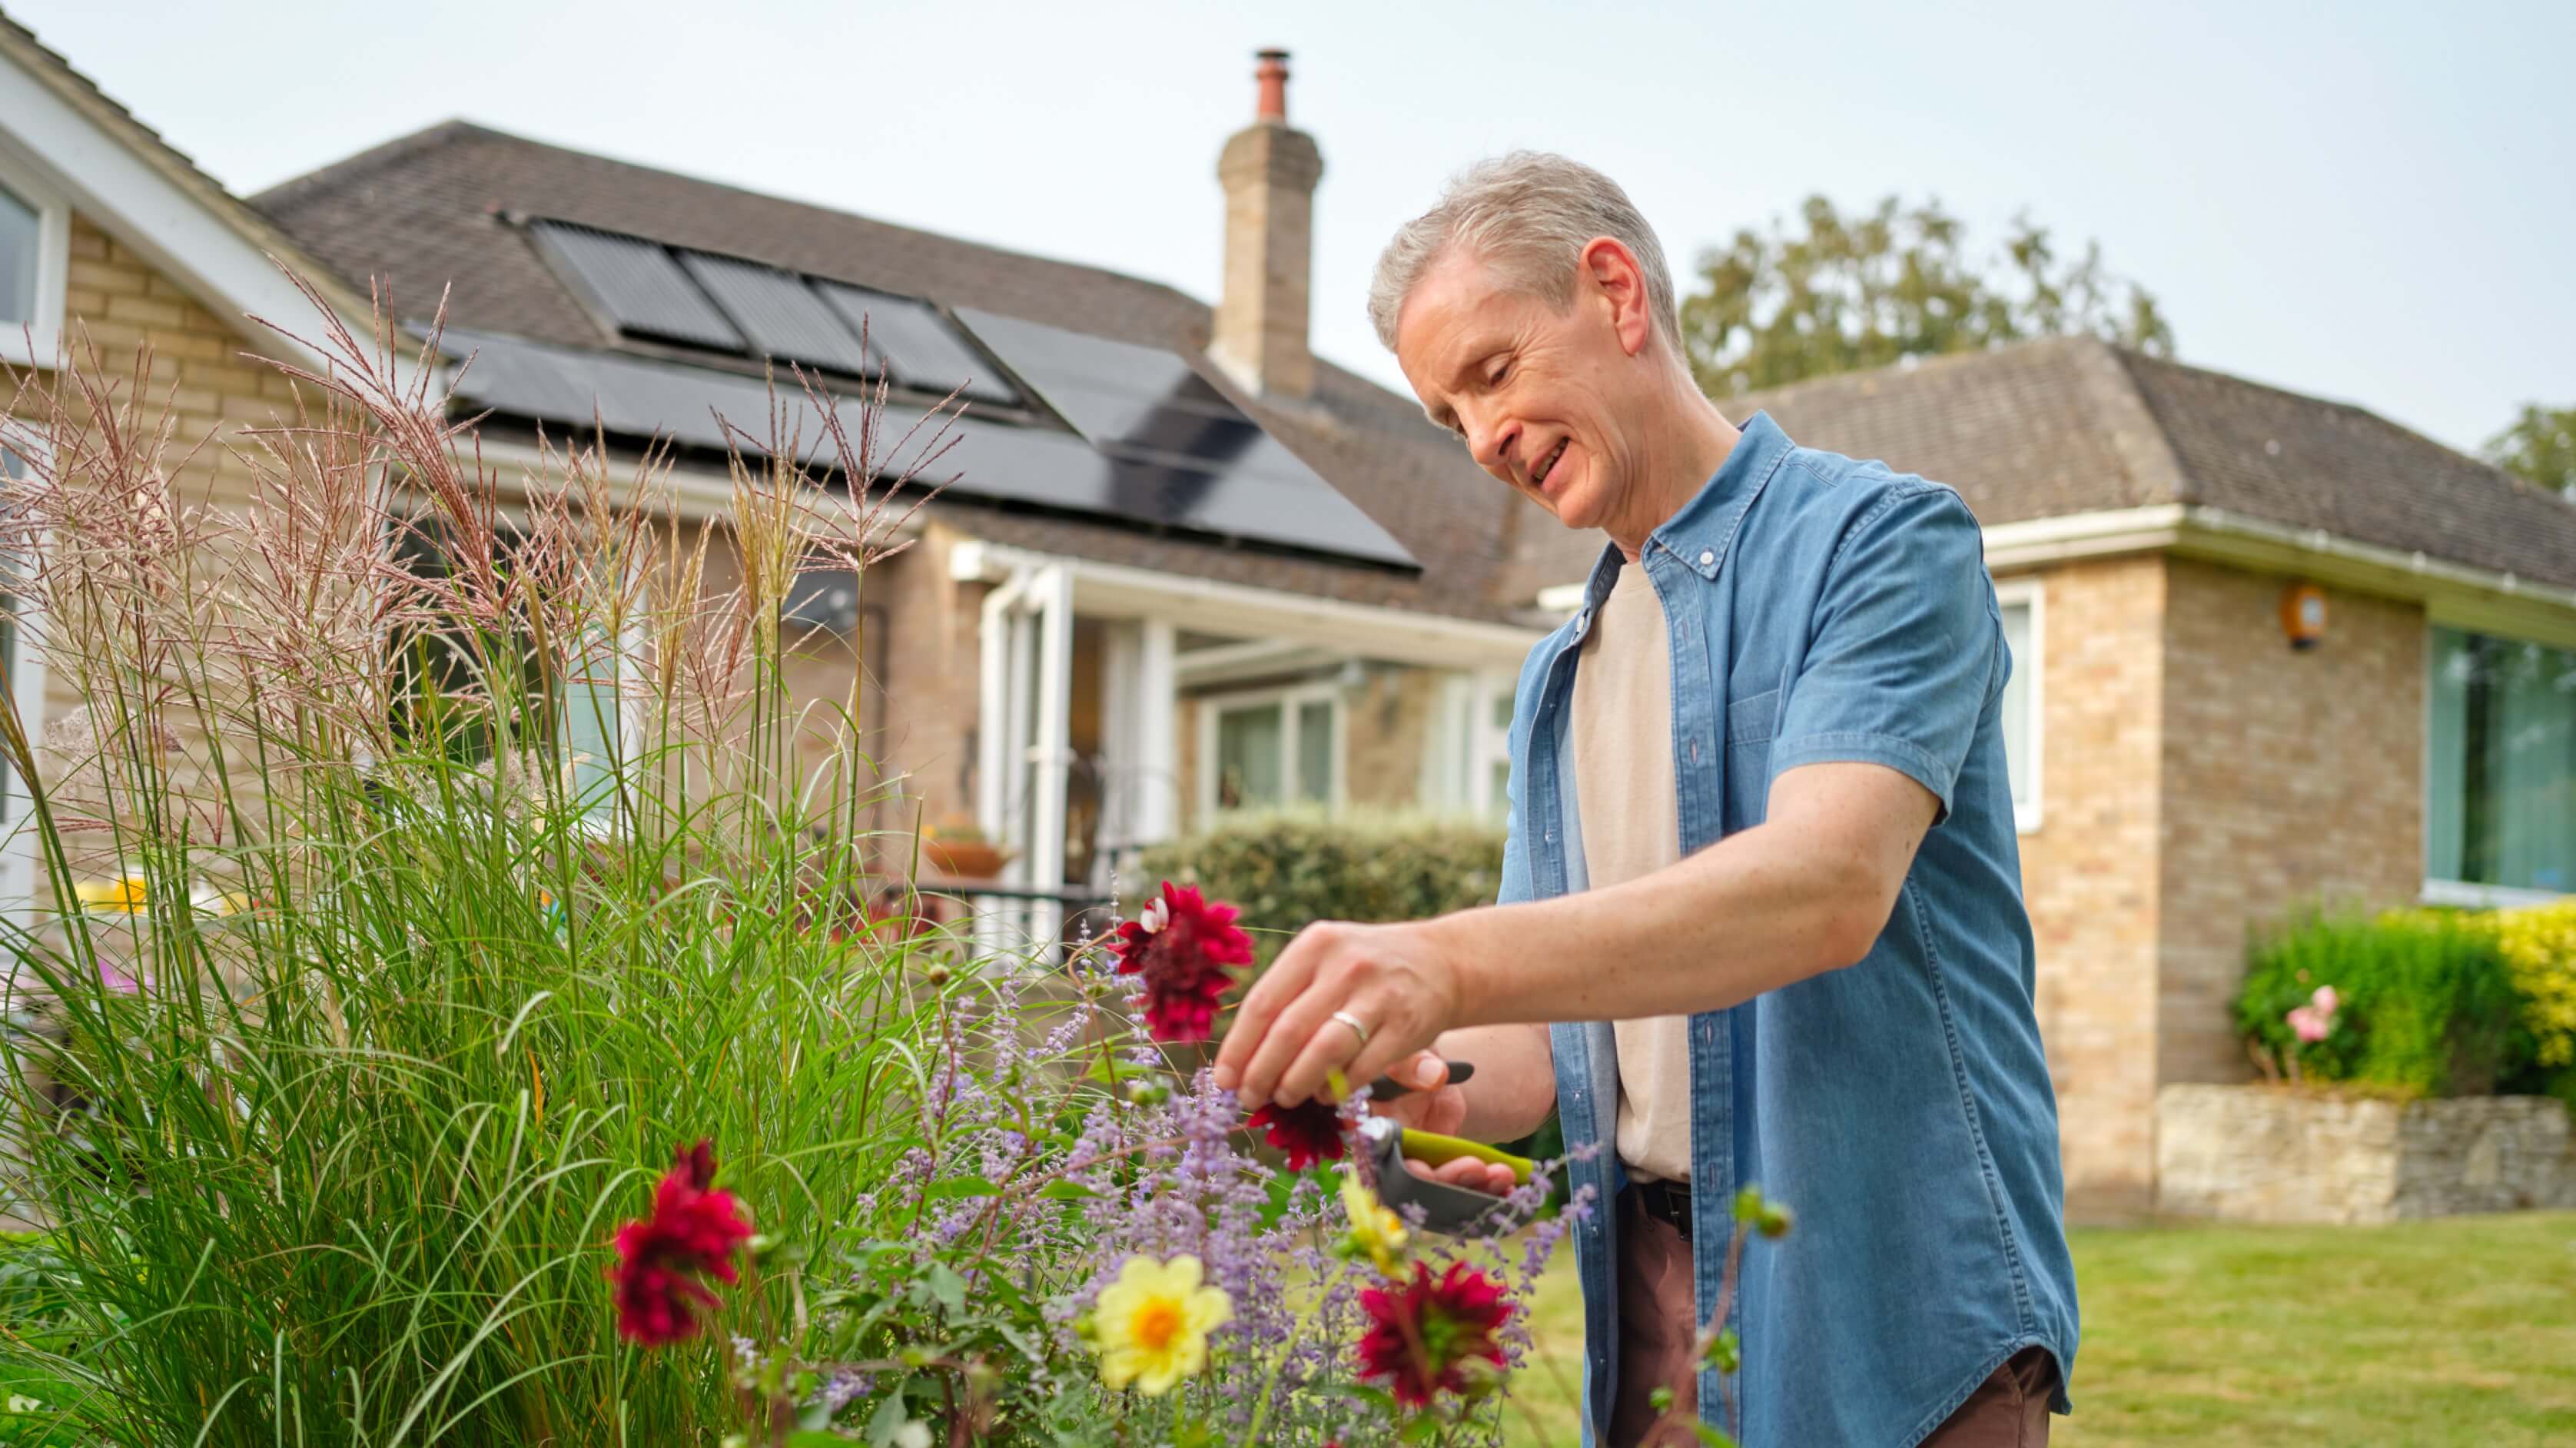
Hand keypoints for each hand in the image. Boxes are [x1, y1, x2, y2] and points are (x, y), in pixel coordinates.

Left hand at [1211, 918, 1462, 1110]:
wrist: (1443, 962)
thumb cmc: (1367, 966)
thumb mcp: (1326, 959)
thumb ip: (1288, 995)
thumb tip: (1240, 1054)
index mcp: (1315, 945)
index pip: (1263, 1003)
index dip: (1238, 1047)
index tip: (1224, 1079)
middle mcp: (1345, 965)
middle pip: (1287, 1032)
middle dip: (1260, 1073)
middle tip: (1249, 1097)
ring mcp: (1378, 996)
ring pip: (1322, 1053)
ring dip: (1294, 1084)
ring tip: (1283, 1097)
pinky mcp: (1405, 1027)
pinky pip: (1360, 1069)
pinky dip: (1335, 1089)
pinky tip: (1323, 1093)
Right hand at [1369, 1055, 1520, 1196]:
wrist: (1431, 1068)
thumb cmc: (1410, 1057)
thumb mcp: (1408, 1053)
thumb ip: (1412, 1063)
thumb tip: (1434, 1074)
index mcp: (1371, 1126)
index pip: (1380, 1157)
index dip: (1399, 1168)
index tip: (1423, 1169)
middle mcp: (1391, 1153)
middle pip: (1414, 1180)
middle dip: (1446, 1180)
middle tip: (1477, 1167)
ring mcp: (1419, 1164)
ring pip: (1442, 1188)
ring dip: (1472, 1187)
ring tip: (1503, 1174)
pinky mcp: (1443, 1168)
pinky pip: (1463, 1184)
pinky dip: (1485, 1188)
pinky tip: (1509, 1187)